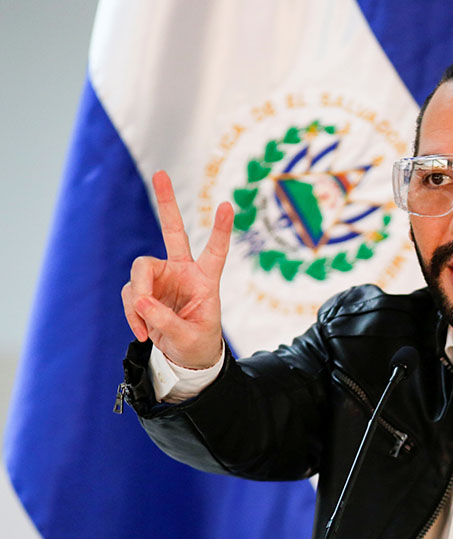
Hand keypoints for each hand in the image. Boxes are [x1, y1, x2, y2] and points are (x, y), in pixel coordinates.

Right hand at [121, 171, 233, 368]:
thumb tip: (140, 301)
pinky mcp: (143, 290)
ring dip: (138, 301)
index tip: (227, 205)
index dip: (221, 230)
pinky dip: (133, 314)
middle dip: (165, 202)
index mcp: (206, 279)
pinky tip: (142, 333)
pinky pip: (131, 296)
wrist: (184, 356)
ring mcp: (161, 278)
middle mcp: (183, 271)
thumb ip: (166, 320)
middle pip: (172, 231)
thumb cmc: (197, 343)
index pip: (216, 250)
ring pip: (139, 274)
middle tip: (160, 173)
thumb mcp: (189, 337)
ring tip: (145, 328)